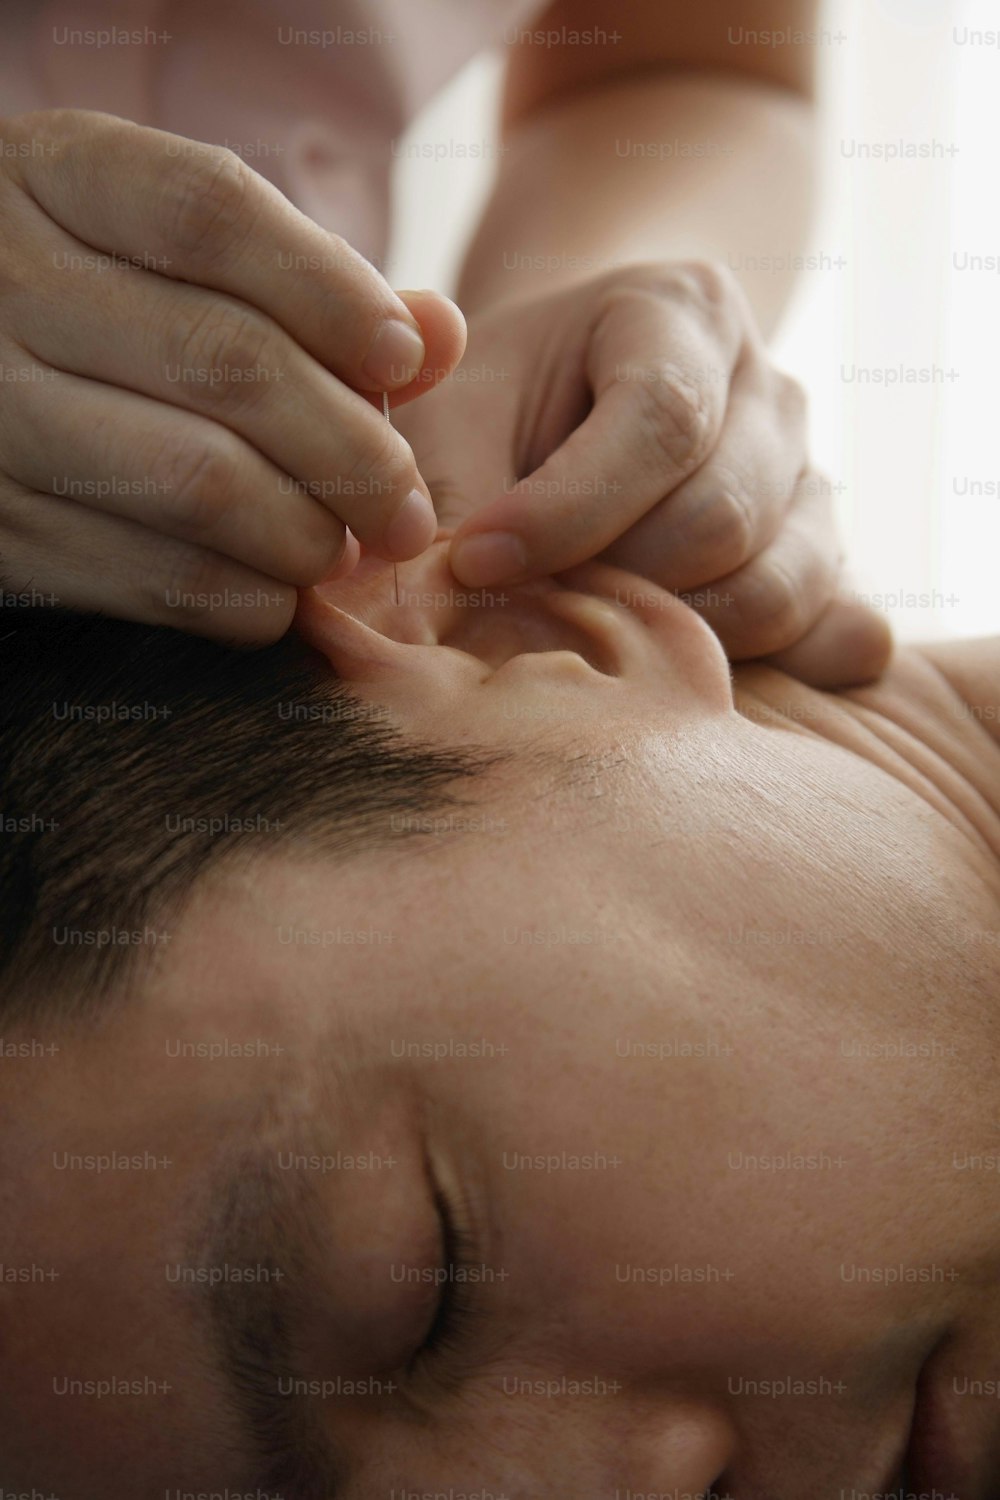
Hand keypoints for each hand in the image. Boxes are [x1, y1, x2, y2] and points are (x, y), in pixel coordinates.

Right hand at [0, 110, 465, 642]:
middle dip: (352, 451)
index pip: (213, 213)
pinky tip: (277, 594)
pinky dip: (242, 599)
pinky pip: (149, 576)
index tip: (406, 360)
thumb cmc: (94, 302)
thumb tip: (440, 335)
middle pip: (227, 360)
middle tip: (406, 512)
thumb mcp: (173, 253)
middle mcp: (4, 279)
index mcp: (57, 175)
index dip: (331, 290)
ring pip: (199, 479)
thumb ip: (307, 285)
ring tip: (344, 551)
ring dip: (306, 536)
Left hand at [394, 262, 889, 687]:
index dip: (566, 509)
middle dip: (612, 583)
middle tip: (527, 601)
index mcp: (684, 314)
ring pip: (776, 588)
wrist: (566, 406)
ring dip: (672, 636)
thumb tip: (439, 594)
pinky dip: (769, 671)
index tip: (477, 562)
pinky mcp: (826, 565)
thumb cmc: (498, 406)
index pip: (662, 417)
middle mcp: (769, 391)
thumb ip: (446, 487)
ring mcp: (810, 482)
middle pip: (721, 517)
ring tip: (588, 625)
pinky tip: (682, 670)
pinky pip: (837, 636)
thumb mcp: (452, 412)